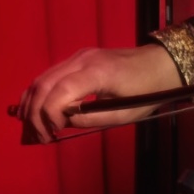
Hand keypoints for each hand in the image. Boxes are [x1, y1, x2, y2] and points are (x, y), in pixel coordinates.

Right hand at [18, 44, 180, 143]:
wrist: (160, 64)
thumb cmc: (147, 91)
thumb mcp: (123, 115)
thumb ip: (90, 119)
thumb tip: (62, 122)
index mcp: (98, 72)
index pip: (60, 91)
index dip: (50, 114)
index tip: (54, 133)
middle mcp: (83, 59)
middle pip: (44, 84)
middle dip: (35, 114)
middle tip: (40, 137)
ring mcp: (78, 55)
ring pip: (42, 78)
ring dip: (33, 104)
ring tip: (36, 129)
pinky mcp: (77, 57)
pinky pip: (50, 74)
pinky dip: (39, 93)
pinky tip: (37, 111)